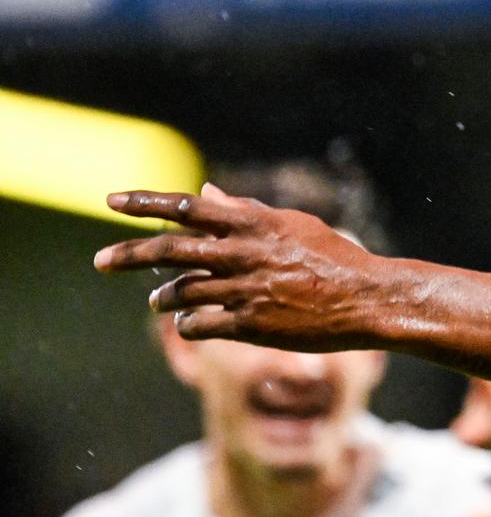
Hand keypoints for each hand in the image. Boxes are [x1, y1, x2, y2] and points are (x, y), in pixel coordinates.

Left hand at [93, 183, 388, 347]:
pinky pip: (199, 325)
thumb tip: (206, 191)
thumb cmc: (332, 257)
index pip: (187, 206)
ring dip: (163, 297)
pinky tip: (189, 322)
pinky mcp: (250, 326)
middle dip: (127, 254)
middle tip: (99, 260)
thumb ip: (245, 210)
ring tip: (157, 301)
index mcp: (254, 224)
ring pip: (181, 292)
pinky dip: (187, 323)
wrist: (366, 299)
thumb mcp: (291, 225)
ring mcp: (245, 291)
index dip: (146, 203)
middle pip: (170, 251)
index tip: (112, 201)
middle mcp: (243, 254)